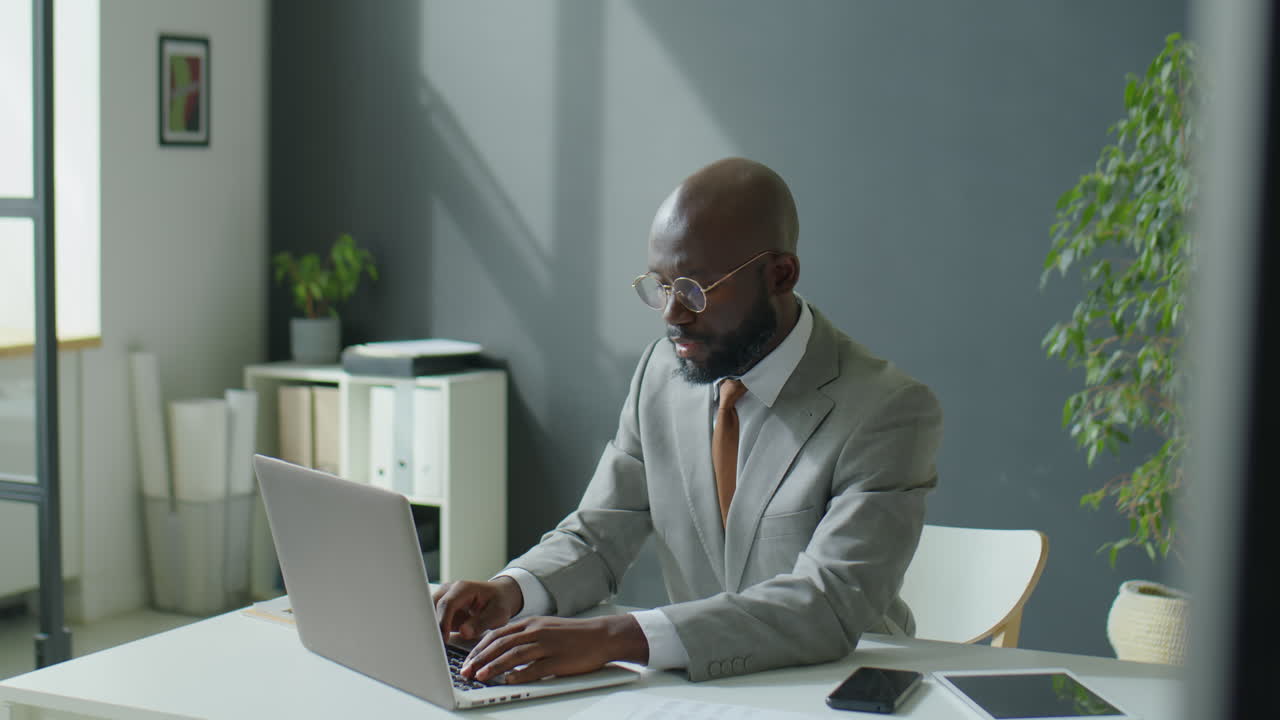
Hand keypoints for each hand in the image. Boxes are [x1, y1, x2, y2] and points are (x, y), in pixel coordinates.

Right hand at [432, 578, 523, 640]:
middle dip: (431, 626)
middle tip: (434, 646)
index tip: (443, 639)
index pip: (447, 603)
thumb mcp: (497, 614)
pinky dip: (432, 631)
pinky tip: (435, 644)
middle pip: (431, 607)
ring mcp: (443, 599)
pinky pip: (430, 621)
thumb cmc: (498, 603)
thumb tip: (463, 632)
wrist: (498, 597)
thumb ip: (481, 623)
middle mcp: (449, 591)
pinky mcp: (440, 610)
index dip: (442, 622)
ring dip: (430, 629)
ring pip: (427, 614)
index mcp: (463, 588)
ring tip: (434, 647)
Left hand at [460, 614, 647, 683]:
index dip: (479, 647)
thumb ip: (524, 637)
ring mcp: (547, 645)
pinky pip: (535, 668)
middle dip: (480, 659)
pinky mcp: (558, 660)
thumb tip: (502, 649)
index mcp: (531, 623)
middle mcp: (536, 631)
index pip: (497, 634)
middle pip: (501, 644)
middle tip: (466, 671)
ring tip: (480, 676)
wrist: (602, 635)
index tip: (468, 660)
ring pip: (514, 655)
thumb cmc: (573, 635)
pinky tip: (508, 681)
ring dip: (494, 666)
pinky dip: (519, 675)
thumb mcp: (545, 628)